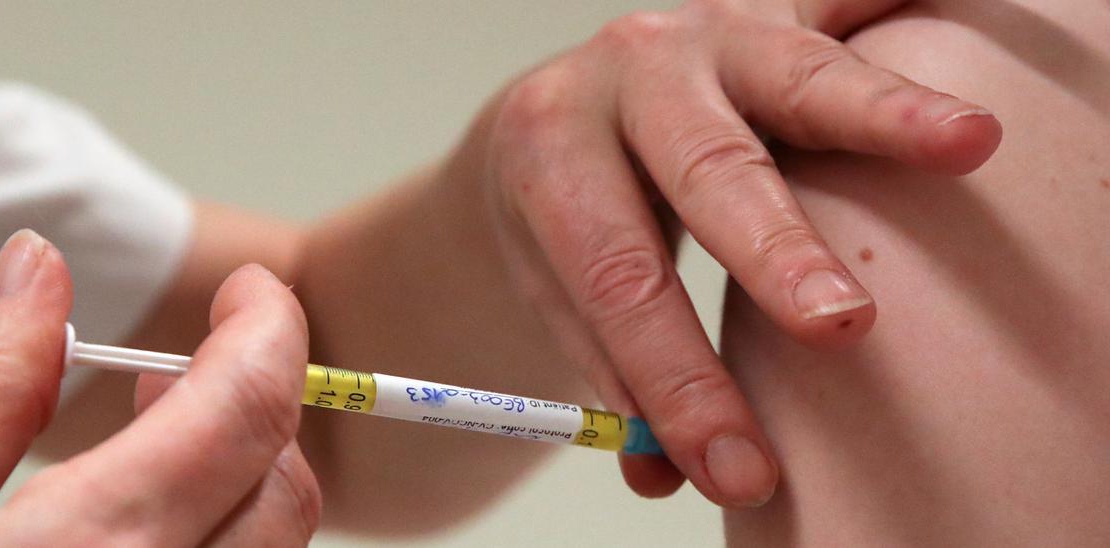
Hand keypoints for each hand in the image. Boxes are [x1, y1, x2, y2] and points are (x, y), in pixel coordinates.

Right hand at [0, 230, 318, 545]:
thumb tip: (38, 266)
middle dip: (252, 408)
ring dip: (239, 483)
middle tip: (170, 374)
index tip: (250, 293)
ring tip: (148, 448)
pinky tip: (138, 531)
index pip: (247, 412)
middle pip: (284, 492)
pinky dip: (215, 547)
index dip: (268, 330)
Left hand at [443, 0, 1001, 505]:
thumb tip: (669, 474)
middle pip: (704, 166)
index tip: (736, 468)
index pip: (615, 275)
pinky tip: (969, 20)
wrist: (560, 106)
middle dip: (775, 250)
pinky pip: (847, 0)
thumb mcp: (559, 286)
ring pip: (797, 71)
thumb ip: (616, 371)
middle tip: (839, 327)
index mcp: (551, 148)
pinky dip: (904, 9)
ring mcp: (710, 30)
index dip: (676, 377)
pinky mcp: (777, 5)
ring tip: (964, 144)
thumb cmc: (567, 211)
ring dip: (883, 112)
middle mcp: (627, 74)